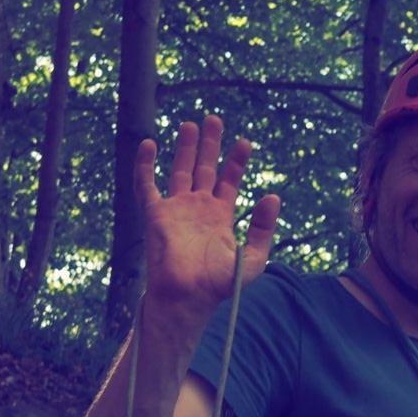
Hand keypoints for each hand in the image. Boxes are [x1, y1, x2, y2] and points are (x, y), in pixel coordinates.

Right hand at [134, 116, 279, 328]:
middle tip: (214, 119)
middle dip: (210, 145)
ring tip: (191, 124)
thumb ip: (264, 229)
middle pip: (204, 168)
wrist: (188, 297)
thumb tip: (272, 196)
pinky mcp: (155, 214)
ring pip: (179, 170)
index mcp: (220, 217)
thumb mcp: (253, 258)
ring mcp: (176, 210)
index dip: (236, 162)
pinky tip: (149, 144)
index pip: (228, 181)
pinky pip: (146, 185)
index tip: (245, 142)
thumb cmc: (219, 285)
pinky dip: (144, 165)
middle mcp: (198, 209)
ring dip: (185, 148)